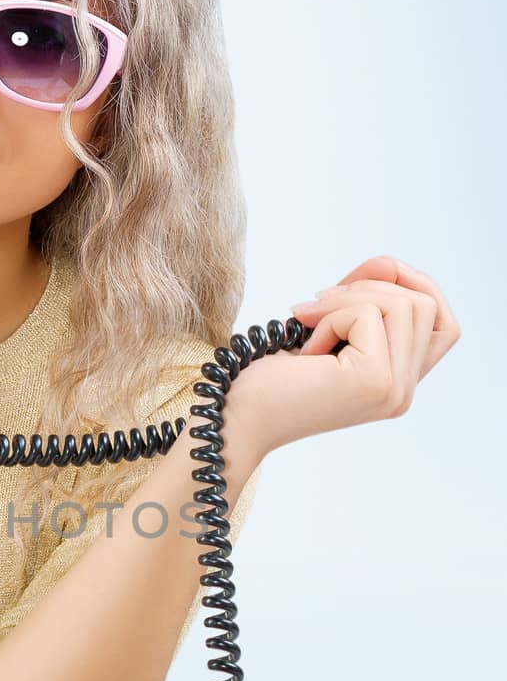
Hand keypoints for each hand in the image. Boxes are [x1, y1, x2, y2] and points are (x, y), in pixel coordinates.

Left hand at [223, 255, 460, 457]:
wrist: (236, 417)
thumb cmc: (271, 380)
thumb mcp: (330, 328)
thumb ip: (367, 300)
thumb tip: (389, 263)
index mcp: (398, 384)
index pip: (445, 326)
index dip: (416, 286)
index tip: (370, 274)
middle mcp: (404, 393)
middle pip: (424, 304)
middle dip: (369, 285)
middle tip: (319, 302)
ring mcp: (394, 389)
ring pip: (402, 303)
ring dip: (346, 299)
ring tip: (309, 324)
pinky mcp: (375, 380)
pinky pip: (368, 313)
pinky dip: (330, 316)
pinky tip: (306, 349)